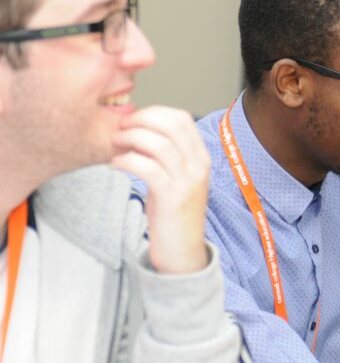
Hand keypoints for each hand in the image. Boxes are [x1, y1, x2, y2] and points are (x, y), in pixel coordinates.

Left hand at [110, 106, 210, 274]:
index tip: (132, 120)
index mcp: (201, 157)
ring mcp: (187, 182)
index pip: (181, 118)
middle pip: (171, 125)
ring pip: (159, 144)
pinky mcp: (172, 197)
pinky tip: (116, 164)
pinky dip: (127, 161)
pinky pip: (148, 167)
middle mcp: (198, 166)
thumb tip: (137, 128)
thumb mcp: (175, 178)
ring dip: (131, 138)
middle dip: (140, 120)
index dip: (153, 112)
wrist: (182, 250)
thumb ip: (165, 154)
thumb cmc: (172, 212)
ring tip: (116, 144)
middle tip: (120, 128)